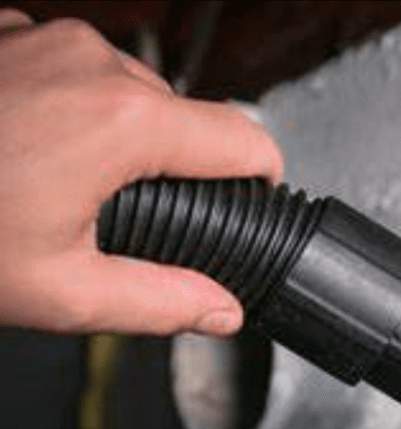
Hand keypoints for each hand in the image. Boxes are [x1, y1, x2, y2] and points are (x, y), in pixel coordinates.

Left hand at [0, 9, 282, 334]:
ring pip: (124, 88)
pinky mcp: (3, 33)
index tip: (255, 199)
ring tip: (58, 185)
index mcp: (124, 122)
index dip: (263, 177)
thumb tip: (221, 310)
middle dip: (171, 166)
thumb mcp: (60, 291)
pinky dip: (65, 107)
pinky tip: (23, 149)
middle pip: (182, 116)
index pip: (244, 138)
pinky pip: (67, 68)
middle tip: (122, 220)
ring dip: (115, 135)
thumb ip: (162, 301)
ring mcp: (41, 37)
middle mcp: (91, 61)